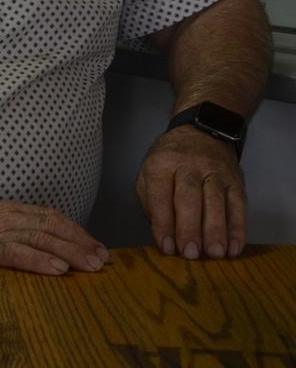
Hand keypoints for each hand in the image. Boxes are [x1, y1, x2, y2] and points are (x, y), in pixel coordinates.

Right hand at [0, 200, 108, 286]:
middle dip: (80, 242)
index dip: (76, 231)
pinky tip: (58, 270)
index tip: (96, 247)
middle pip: (51, 225)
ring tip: (90, 265)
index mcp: (7, 211)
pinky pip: (17, 254)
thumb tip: (50, 259)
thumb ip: (16, 242)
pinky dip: (40, 261)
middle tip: (102, 259)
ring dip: (69, 252)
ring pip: (40, 238)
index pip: (50, 216)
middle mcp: (4, 216)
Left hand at [136, 125, 245, 259]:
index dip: (163, 223)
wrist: (200, 133)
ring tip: (214, 254)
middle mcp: (189, 165)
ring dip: (216, 231)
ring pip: (216, 202)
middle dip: (190, 228)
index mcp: (162, 164)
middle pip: (189, 198)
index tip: (167, 247)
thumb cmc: (169, 162)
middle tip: (190, 253)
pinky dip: (238, 229)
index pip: (160, 194)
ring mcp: (215, 172)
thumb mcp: (148, 174)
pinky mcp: (235, 180)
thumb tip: (163, 237)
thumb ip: (151, 204)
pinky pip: (238, 206)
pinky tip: (233, 248)